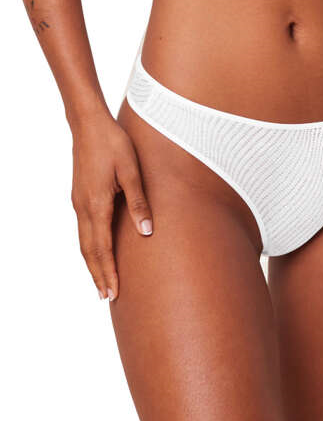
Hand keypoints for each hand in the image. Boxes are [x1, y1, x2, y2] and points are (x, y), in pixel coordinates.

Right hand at [71, 114, 152, 300]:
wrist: (88, 124)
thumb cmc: (113, 143)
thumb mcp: (132, 170)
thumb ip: (139, 201)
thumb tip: (146, 231)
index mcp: (97, 204)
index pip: (102, 247)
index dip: (108, 271)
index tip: (113, 291)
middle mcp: (83, 207)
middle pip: (89, 250)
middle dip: (98, 275)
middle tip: (107, 297)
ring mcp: (78, 202)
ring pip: (83, 242)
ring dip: (92, 264)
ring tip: (101, 282)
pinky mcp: (79, 197)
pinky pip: (83, 230)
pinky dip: (89, 248)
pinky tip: (97, 252)